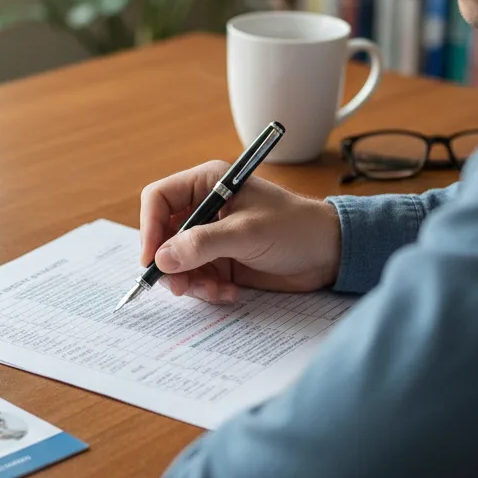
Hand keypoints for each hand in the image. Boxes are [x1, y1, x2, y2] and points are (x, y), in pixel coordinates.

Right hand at [139, 160, 341, 302]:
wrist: (328, 254)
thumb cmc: (295, 228)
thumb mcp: (247, 233)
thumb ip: (202, 244)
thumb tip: (162, 259)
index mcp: (208, 184)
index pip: (159, 199)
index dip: (149, 227)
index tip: (152, 258)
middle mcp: (205, 209)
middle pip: (162, 235)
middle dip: (169, 263)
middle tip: (179, 286)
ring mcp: (212, 237)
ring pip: (177, 262)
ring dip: (190, 281)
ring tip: (215, 291)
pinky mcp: (221, 262)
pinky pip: (197, 278)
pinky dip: (207, 290)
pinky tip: (230, 293)